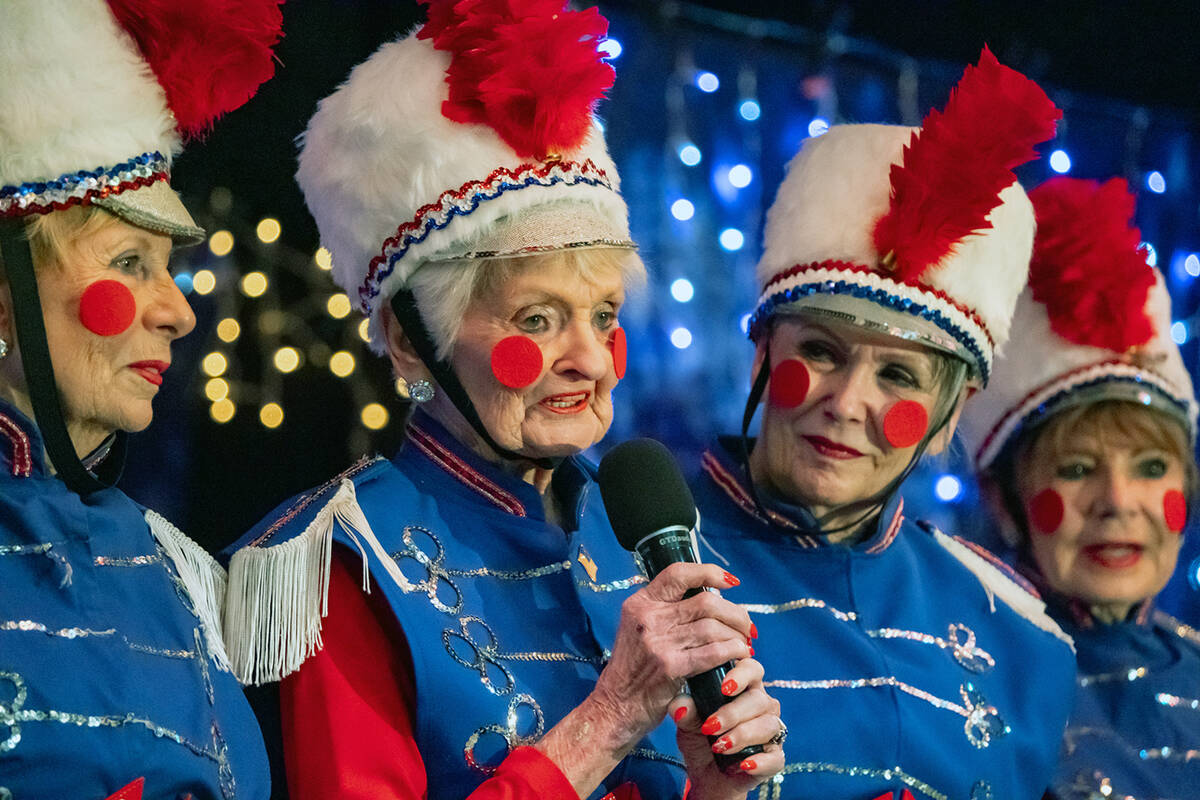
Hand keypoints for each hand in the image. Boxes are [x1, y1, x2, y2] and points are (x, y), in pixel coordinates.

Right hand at [590, 562, 753, 742]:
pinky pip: (713, 653)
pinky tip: (739, 655)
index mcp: (640, 603)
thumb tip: (710, 599)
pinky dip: (732, 651)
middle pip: (706, 602)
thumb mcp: (638, 629)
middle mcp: (648, 618)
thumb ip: (666, 612)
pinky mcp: (670, 667)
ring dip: (737, 635)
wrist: (615, 706)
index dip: (709, 572)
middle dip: (735, 613)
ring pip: (714, 627)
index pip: (678, 573)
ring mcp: (658, 642)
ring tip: (744, 643)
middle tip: (746, 625)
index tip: (730, 582)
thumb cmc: (633, 669)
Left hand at [669, 657, 784, 798]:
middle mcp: (763, 705)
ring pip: (768, 725)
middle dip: (733, 713)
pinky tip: (743, 764)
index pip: (751, 668)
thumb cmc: (700, 739)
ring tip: (719, 746)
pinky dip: (760, 761)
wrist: (706, 774)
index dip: (741, 674)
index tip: (724, 687)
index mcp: (744, 687)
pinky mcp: (775, 758)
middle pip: (759, 699)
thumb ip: (685, 711)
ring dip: (742, 735)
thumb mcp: (686, 724)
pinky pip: (775, 757)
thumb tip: (681, 705)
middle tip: (710, 727)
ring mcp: (772, 731)